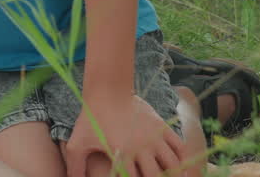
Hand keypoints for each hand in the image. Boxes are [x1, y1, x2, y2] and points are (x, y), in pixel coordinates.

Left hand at [63, 93, 185, 176]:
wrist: (107, 91)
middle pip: (157, 176)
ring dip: (176, 174)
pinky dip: (184, 159)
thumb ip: (75, 167)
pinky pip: (180, 146)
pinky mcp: (161, 127)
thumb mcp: (77, 144)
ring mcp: (154, 137)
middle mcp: (141, 149)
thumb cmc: (91, 120)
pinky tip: (182, 167)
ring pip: (173, 164)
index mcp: (122, 156)